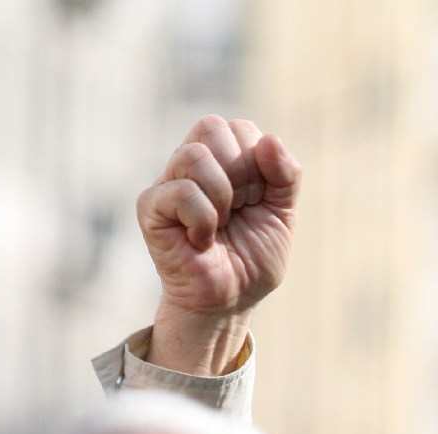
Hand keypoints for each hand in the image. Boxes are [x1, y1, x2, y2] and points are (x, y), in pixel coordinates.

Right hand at [136, 115, 300, 375]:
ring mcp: (167, 182)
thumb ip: (286, 176)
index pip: (240, 129)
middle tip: (239, 210)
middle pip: (212, 128)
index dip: (259, 164)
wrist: (231, 301)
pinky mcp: (151, 208)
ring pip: (194, 155)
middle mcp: (191, 164)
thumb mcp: (282, 214)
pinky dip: (203, 219)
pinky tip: (202, 240)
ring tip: (220, 226)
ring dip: (222, 196)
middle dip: (241, 174)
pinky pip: (181, 192)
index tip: (257, 200)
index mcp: (222, 159)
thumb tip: (270, 140)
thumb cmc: (252, 258)